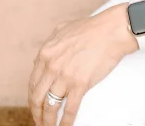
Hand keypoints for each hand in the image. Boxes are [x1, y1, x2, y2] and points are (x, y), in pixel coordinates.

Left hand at [28, 5, 136, 125]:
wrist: (111, 30)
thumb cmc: (91, 28)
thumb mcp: (63, 30)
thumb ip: (51, 43)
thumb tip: (44, 56)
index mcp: (46, 53)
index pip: (33, 82)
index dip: (33, 98)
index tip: (36, 105)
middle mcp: (51, 66)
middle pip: (37, 97)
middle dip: (37, 113)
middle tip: (39, 121)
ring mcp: (65, 76)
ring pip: (50, 106)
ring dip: (48, 121)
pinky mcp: (80, 84)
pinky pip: (69, 109)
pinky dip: (65, 122)